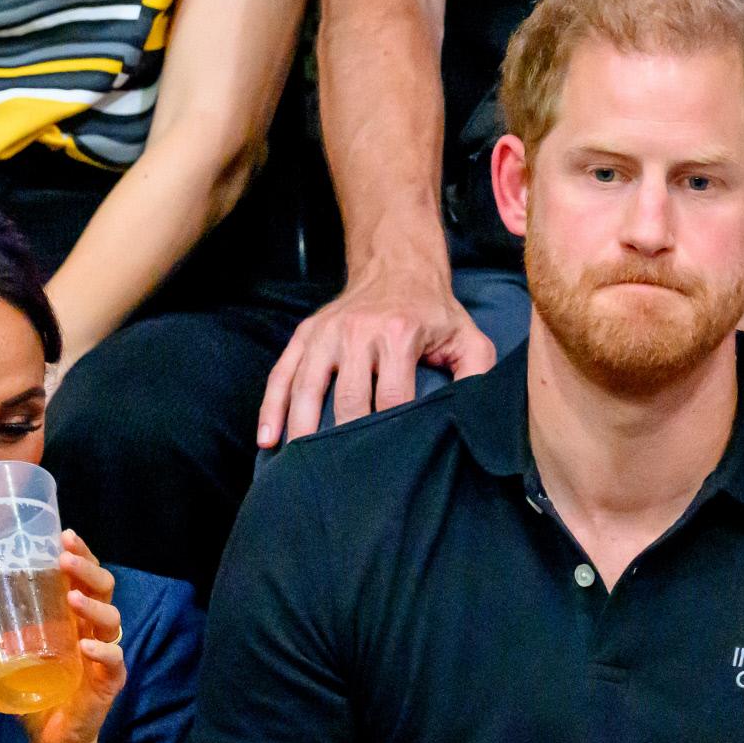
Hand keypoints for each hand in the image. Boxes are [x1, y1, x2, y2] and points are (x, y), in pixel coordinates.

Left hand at [22, 530, 126, 742]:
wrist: (53, 741)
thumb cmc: (34, 693)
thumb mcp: (9, 660)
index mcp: (73, 617)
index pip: (82, 576)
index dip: (78, 554)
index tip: (63, 535)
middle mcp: (92, 629)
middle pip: (103, 588)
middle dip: (87, 569)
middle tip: (66, 558)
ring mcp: (104, 654)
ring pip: (112, 619)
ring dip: (93, 604)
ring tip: (72, 597)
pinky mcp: (109, 681)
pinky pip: (114, 660)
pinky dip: (103, 650)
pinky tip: (87, 645)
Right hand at [256, 265, 494, 447]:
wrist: (397, 265)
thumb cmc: (434, 311)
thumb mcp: (467, 337)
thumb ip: (477, 374)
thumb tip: (472, 414)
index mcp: (399, 334)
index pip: (391, 399)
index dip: (389, 435)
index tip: (388, 466)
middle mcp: (358, 332)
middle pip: (347, 400)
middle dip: (346, 441)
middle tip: (347, 478)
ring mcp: (327, 333)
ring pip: (307, 389)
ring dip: (302, 430)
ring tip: (301, 466)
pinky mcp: (306, 333)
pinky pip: (282, 373)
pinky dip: (272, 408)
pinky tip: (267, 438)